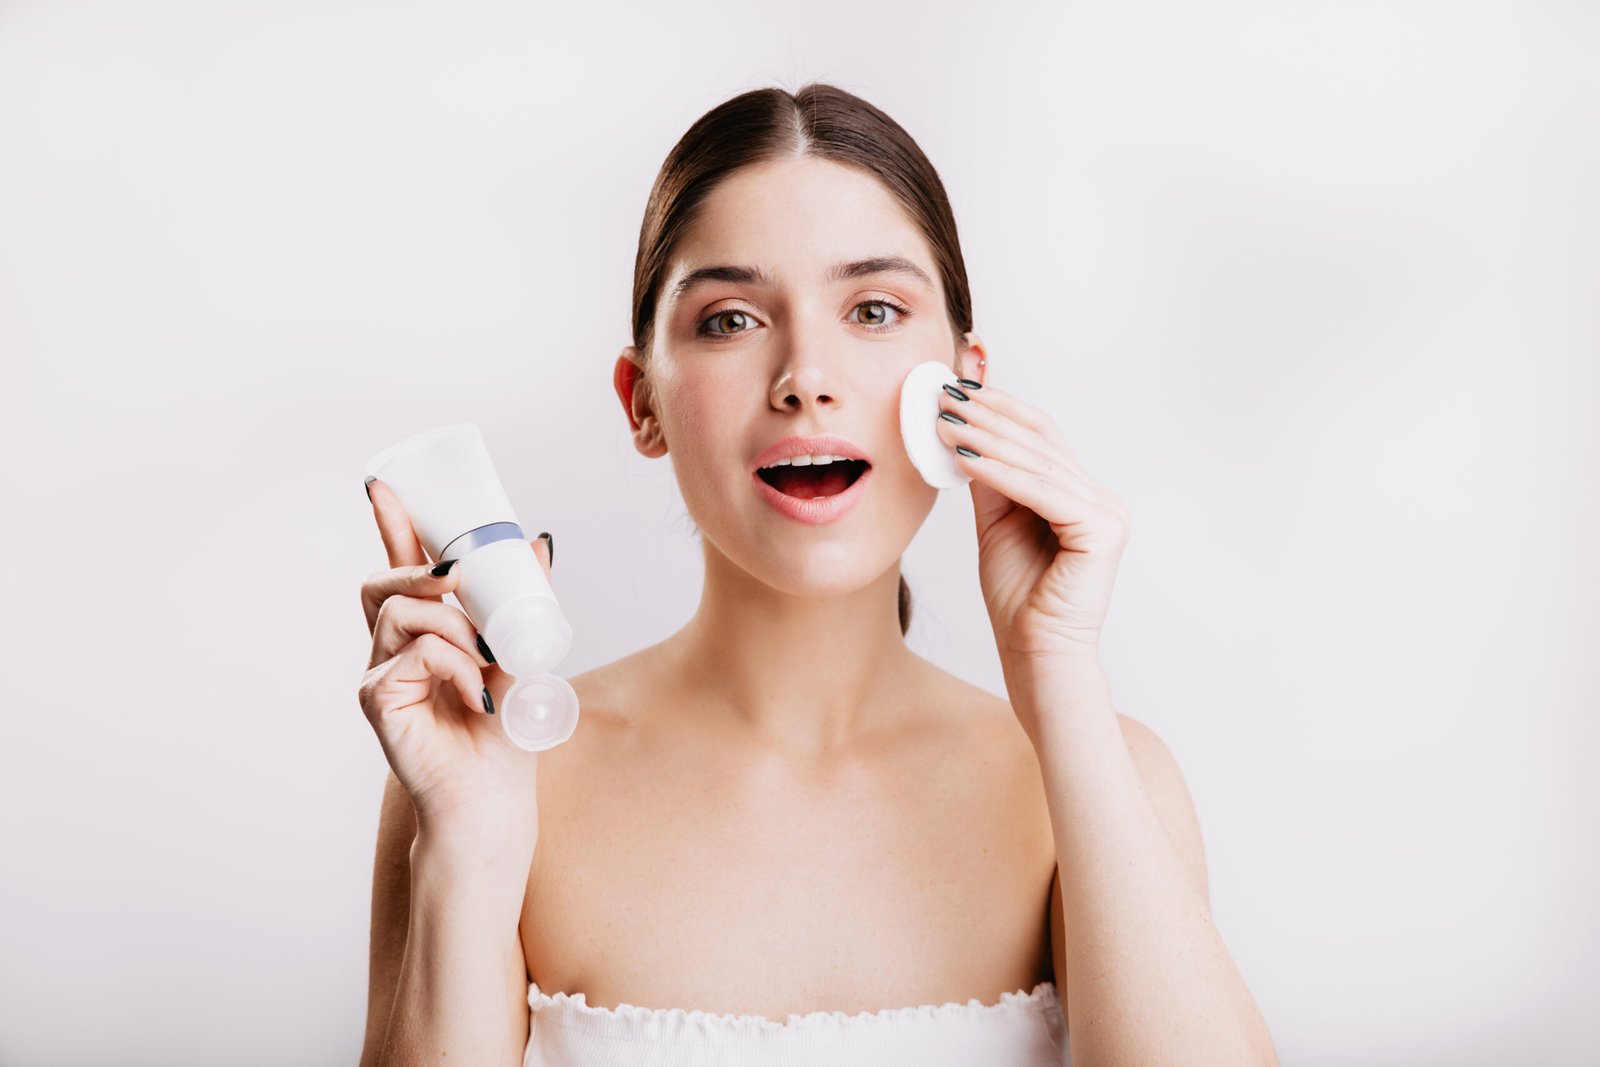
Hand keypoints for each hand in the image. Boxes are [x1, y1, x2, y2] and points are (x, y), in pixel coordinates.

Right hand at [358, 478, 551, 830]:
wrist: (495, 791)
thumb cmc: (504, 728)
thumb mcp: (524, 651)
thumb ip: (525, 599)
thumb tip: (539, 541)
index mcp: (425, 630)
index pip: (401, 566)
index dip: (391, 524)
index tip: (384, 484)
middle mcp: (394, 646)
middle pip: (383, 581)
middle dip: (419, 567)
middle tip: (460, 577)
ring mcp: (380, 671)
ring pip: (401, 611)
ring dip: (451, 624)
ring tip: (482, 658)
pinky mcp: (376, 698)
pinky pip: (412, 654)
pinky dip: (450, 663)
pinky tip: (470, 690)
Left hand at [934, 376, 1131, 670]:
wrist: (1035, 653)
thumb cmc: (1018, 598)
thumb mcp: (996, 523)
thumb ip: (990, 481)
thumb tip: (963, 433)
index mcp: (1083, 494)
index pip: (1040, 435)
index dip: (1000, 407)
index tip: (957, 387)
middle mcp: (1102, 498)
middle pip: (1040, 440)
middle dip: (989, 414)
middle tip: (945, 393)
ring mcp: (1108, 513)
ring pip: (1036, 462)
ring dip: (985, 437)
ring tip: (945, 420)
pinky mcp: (1101, 531)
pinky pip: (1040, 491)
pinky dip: (998, 472)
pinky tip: (963, 457)